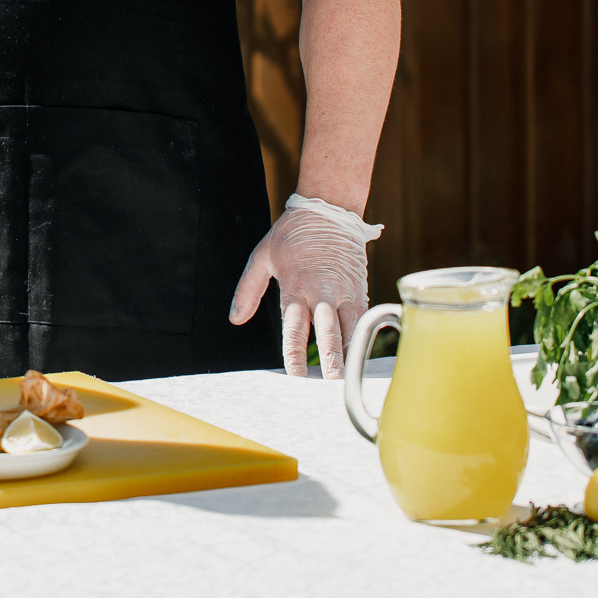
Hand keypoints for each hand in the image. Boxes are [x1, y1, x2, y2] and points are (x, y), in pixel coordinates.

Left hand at [228, 195, 382, 377]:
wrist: (328, 211)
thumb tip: (235, 320)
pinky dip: (362, 337)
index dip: (295, 356)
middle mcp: (321, 293)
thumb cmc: (291, 235)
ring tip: (349, 379)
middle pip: (327, 335)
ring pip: (350, 330)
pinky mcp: (360, 288)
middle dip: (330, 363)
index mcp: (294, 288)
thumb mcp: (262, 258)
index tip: (296, 378)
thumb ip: (248, 291)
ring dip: (349, 355)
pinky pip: (363, 318)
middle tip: (331, 387)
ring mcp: (343, 292)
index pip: (294, 331)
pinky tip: (361, 355)